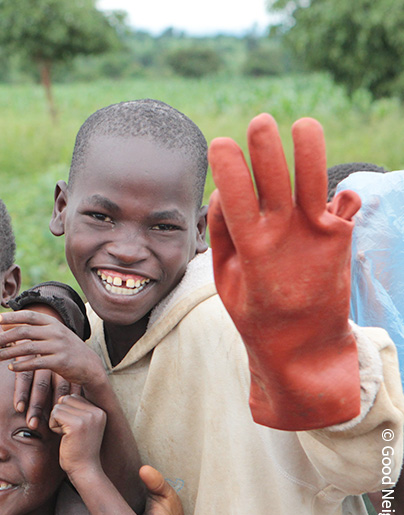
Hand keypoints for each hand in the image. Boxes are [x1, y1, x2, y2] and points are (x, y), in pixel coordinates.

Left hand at [0, 310, 101, 426]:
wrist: (90, 365)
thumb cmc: (66, 349)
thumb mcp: (54, 334)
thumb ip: (34, 329)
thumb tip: (7, 324)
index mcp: (53, 323)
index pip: (29, 315)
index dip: (12, 316)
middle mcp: (56, 332)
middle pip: (25, 331)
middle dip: (4, 336)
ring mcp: (58, 347)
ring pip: (28, 347)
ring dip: (9, 352)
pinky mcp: (60, 362)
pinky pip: (37, 363)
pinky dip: (22, 365)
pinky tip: (12, 367)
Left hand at [49, 394, 105, 479]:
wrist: (85, 471)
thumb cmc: (79, 451)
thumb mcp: (82, 426)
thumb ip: (76, 410)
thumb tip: (62, 396)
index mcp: (100, 411)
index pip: (74, 397)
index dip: (68, 413)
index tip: (75, 430)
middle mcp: (97, 411)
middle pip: (65, 398)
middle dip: (61, 415)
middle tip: (70, 433)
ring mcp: (88, 417)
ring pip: (59, 405)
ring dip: (57, 421)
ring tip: (68, 436)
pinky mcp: (77, 424)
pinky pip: (55, 413)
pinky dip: (54, 426)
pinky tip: (65, 438)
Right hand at [208, 114, 361, 429]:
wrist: (305, 348)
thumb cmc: (255, 312)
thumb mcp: (224, 278)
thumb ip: (221, 234)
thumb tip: (222, 192)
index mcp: (251, 246)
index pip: (235, 193)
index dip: (226, 164)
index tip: (217, 143)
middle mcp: (285, 235)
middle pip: (275, 177)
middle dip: (265, 145)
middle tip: (259, 122)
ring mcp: (317, 234)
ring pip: (314, 179)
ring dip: (309, 148)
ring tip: (303, 125)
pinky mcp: (340, 237)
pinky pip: (339, 201)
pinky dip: (334, 191)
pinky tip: (328, 189)